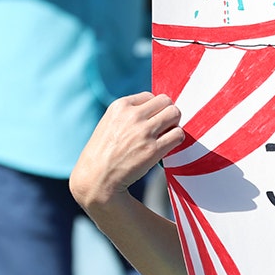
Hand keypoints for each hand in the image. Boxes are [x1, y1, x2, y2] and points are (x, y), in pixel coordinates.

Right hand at [72, 92, 183, 208]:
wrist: (95, 179)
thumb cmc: (103, 152)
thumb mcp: (109, 123)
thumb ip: (128, 113)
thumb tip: (156, 108)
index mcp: (120, 106)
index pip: (150, 96)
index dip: (154, 109)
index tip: (151, 120)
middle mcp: (132, 116)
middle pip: (166, 101)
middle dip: (167, 113)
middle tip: (163, 127)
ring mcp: (143, 132)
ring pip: (175, 113)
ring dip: (174, 124)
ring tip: (166, 135)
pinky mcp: (153, 149)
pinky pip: (178, 134)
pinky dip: (177, 139)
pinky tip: (168, 146)